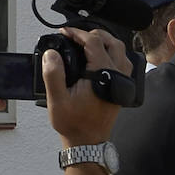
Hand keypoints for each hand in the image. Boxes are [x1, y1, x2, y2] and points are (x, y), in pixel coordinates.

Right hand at [44, 28, 132, 146]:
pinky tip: (97, 57)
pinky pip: (122, 62)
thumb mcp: (56, 99)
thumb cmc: (75, 124)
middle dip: (93, 34)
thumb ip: (53, 74)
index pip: (94, 42)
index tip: (65, 32)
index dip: (77, 33)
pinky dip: (111, 53)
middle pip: (112, 42)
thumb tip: (52, 54)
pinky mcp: (122, 86)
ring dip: (105, 42)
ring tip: (85, 42)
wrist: (88, 141)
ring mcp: (123, 81)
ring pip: (120, 51)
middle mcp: (117, 76)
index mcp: (103, 75)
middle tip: (74, 35)